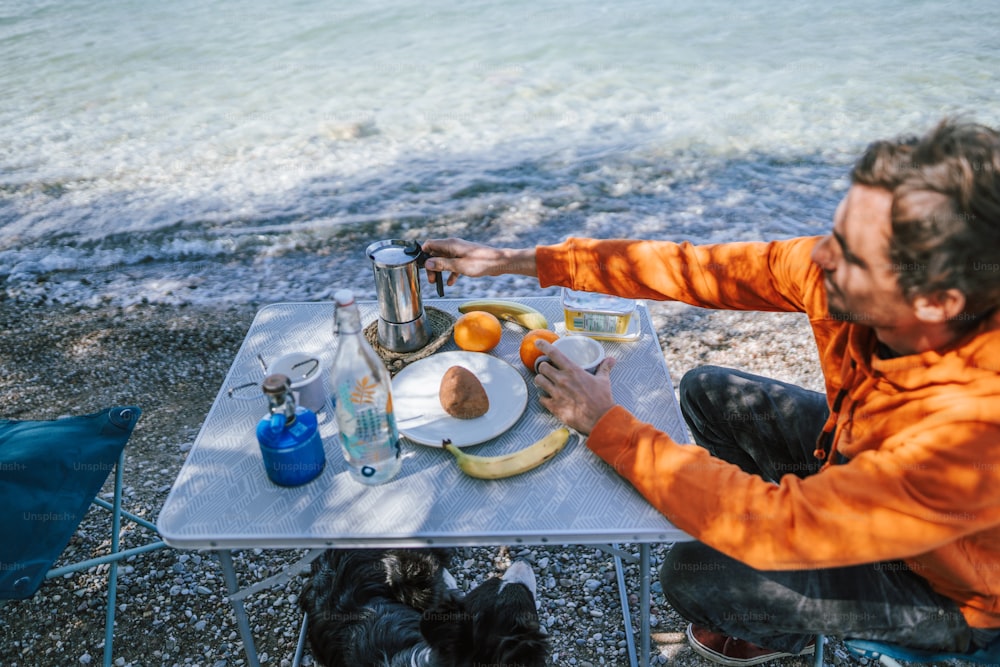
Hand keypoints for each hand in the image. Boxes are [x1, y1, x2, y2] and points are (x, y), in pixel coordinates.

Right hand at [421, 238, 536, 287]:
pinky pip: (453, 264)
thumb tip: (427, 263)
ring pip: (444, 260)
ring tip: (437, 282)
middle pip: (435, 253)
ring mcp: (459, 251)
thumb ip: (442, 264)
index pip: (429, 244)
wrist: (499, 262)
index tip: (420, 266)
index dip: (423, 254)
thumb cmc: (481, 262)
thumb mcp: (459, 266)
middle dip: (431, 266)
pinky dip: (450, 272)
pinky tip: (451, 282)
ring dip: (439, 270)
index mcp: (450, 244)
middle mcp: (453, 246)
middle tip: (431, 279)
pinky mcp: (465, 258)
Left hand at [533, 340, 616, 434]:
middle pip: (542, 367)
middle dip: (543, 367)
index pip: (554, 353)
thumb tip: (611, 359)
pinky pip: (541, 398)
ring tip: (545, 382)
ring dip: (541, 380)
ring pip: (538, 381)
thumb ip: (604, 368)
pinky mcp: (554, 406)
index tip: (537, 342)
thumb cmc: (602, 399)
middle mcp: (562, 380)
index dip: (544, 346)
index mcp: (573, 371)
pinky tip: (548, 398)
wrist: (600, 419)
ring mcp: (556, 393)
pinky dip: (543, 397)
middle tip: (547, 370)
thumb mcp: (603, 381)